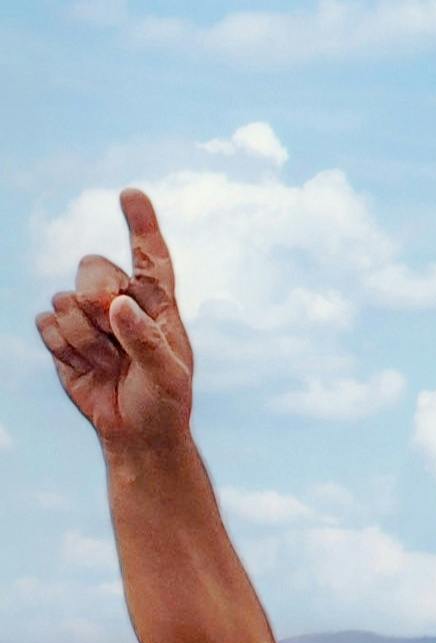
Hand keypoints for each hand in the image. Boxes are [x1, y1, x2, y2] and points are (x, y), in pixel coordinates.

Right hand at [34, 190, 193, 451]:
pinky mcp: (63, 334)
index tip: (131, 194)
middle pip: (92, 267)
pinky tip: (86, 368)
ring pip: (65, 299)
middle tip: (111, 328)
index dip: (141, 226)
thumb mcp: (168, 378)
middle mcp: (121, 302)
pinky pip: (46, 322)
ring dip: (84, 338)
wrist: (136, 434)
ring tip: (109, 365)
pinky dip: (63, 349)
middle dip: (94, 296)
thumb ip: (146, 342)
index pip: (150, 258)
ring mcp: (89, 317)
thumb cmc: (163, 405)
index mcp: (157, 305)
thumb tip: (118, 306)